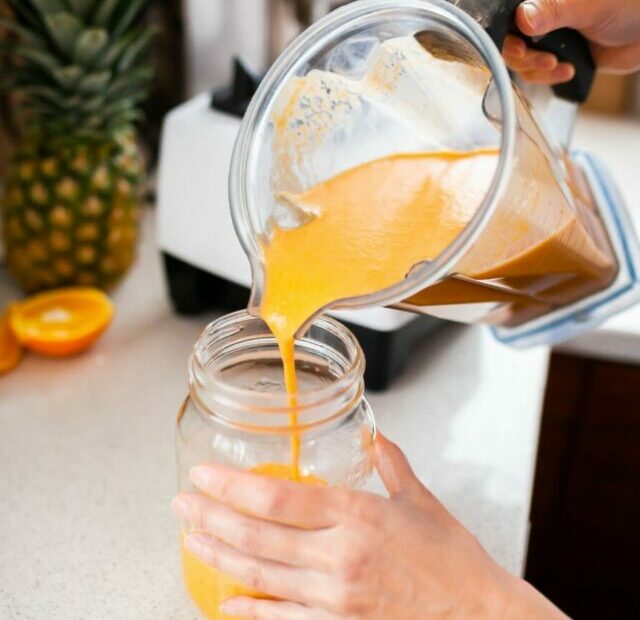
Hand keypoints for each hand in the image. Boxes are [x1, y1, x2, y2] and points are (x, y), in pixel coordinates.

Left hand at [172, 435, 567, 618]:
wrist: (478, 615)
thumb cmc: (451, 558)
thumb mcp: (421, 501)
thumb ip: (392, 464)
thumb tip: (375, 437)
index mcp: (358, 516)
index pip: (280, 499)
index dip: (234, 487)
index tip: (204, 475)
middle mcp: (340, 555)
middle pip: (258, 536)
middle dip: (212, 516)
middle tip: (182, 502)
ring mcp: (335, 595)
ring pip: (262, 575)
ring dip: (219, 555)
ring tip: (190, 536)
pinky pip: (282, 617)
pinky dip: (250, 608)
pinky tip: (225, 599)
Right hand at [503, 0, 639, 83]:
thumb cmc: (628, 4)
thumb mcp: (588, 6)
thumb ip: (554, 10)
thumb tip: (522, 17)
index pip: (508, 17)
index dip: (507, 36)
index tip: (519, 48)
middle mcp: (540, 15)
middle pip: (510, 42)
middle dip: (525, 57)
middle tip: (547, 61)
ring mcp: (546, 37)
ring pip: (520, 61)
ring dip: (536, 70)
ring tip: (558, 66)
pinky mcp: (555, 56)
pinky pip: (536, 73)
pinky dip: (547, 77)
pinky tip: (567, 71)